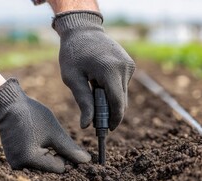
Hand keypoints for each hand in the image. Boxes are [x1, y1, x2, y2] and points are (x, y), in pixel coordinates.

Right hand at [0, 79, 90, 172]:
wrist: (8, 106)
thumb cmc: (32, 116)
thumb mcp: (55, 132)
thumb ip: (71, 149)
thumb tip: (87, 161)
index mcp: (30, 160)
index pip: (60, 168)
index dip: (65, 156)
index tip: (59, 141)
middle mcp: (20, 167)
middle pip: (51, 171)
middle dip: (57, 158)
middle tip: (51, 140)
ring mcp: (15, 165)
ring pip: (43, 168)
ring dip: (48, 157)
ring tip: (40, 140)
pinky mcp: (13, 161)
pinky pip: (34, 164)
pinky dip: (40, 156)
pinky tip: (36, 143)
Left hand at [53, 11, 135, 130]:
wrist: (83, 29)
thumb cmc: (73, 53)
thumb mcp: (72, 79)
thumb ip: (83, 102)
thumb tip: (86, 125)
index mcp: (109, 71)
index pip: (117, 103)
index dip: (113, 120)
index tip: (106, 130)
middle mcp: (124, 67)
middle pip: (121, 101)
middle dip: (111, 113)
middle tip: (96, 120)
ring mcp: (129, 64)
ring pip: (123, 94)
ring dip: (111, 100)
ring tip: (94, 94)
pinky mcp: (130, 63)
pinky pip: (123, 84)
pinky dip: (113, 89)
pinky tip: (99, 83)